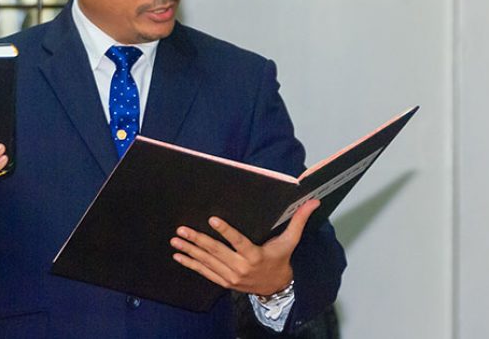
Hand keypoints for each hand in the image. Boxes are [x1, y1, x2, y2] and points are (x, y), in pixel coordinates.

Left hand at [170, 199, 319, 295]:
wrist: (277, 288)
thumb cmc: (281, 259)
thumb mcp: (290, 241)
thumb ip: (299, 220)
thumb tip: (313, 201)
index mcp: (255, 255)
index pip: (238, 242)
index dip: (225, 231)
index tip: (212, 219)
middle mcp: (241, 267)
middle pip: (216, 252)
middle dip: (197, 240)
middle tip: (182, 229)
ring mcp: (231, 276)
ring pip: (207, 262)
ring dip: (190, 250)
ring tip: (176, 239)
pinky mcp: (224, 282)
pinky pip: (204, 273)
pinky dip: (190, 264)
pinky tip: (178, 255)